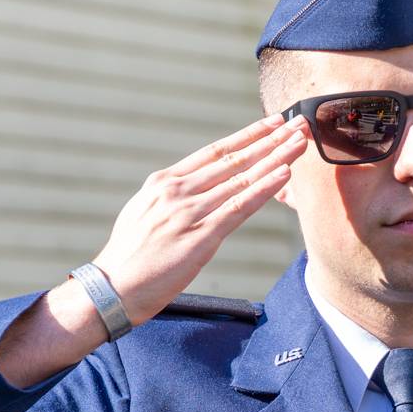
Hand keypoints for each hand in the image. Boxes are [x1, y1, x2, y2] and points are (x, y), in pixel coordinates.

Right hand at [93, 112, 309, 325]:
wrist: (112, 288)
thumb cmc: (128, 259)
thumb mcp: (144, 215)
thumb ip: (169, 200)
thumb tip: (190, 193)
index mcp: (164, 182)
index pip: (214, 152)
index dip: (247, 136)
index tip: (271, 124)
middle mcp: (178, 191)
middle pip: (234, 159)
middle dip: (270, 140)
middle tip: (297, 123)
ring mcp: (190, 213)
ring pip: (241, 179)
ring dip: (275, 159)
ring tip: (300, 143)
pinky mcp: (200, 238)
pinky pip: (238, 207)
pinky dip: (264, 189)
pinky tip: (284, 174)